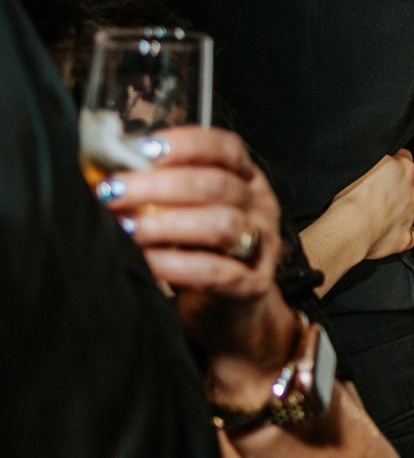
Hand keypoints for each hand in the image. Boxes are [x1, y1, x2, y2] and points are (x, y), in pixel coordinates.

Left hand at [104, 127, 300, 398]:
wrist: (231, 313)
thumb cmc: (200, 254)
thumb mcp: (189, 214)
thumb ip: (163, 192)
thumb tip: (107, 174)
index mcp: (248, 180)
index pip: (226, 148)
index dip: (187, 144)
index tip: (143, 149)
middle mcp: (260, 206)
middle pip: (217, 185)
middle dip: (159, 185)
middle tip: (114, 192)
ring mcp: (261, 245)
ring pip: (221, 224)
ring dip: (167, 224)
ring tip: (128, 228)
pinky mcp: (251, 284)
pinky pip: (215, 271)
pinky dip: (176, 265)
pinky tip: (147, 262)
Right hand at [328, 150, 413, 262]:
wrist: (350, 227)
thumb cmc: (350, 195)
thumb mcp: (360, 162)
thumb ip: (375, 158)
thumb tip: (377, 156)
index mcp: (404, 169)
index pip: (404, 158)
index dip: (393, 161)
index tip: (382, 166)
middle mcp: (412, 192)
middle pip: (408, 185)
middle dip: (395, 188)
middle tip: (373, 193)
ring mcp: (410, 215)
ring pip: (409, 210)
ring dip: (397, 211)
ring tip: (375, 214)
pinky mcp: (404, 238)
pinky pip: (411, 236)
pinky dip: (403, 234)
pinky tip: (390, 232)